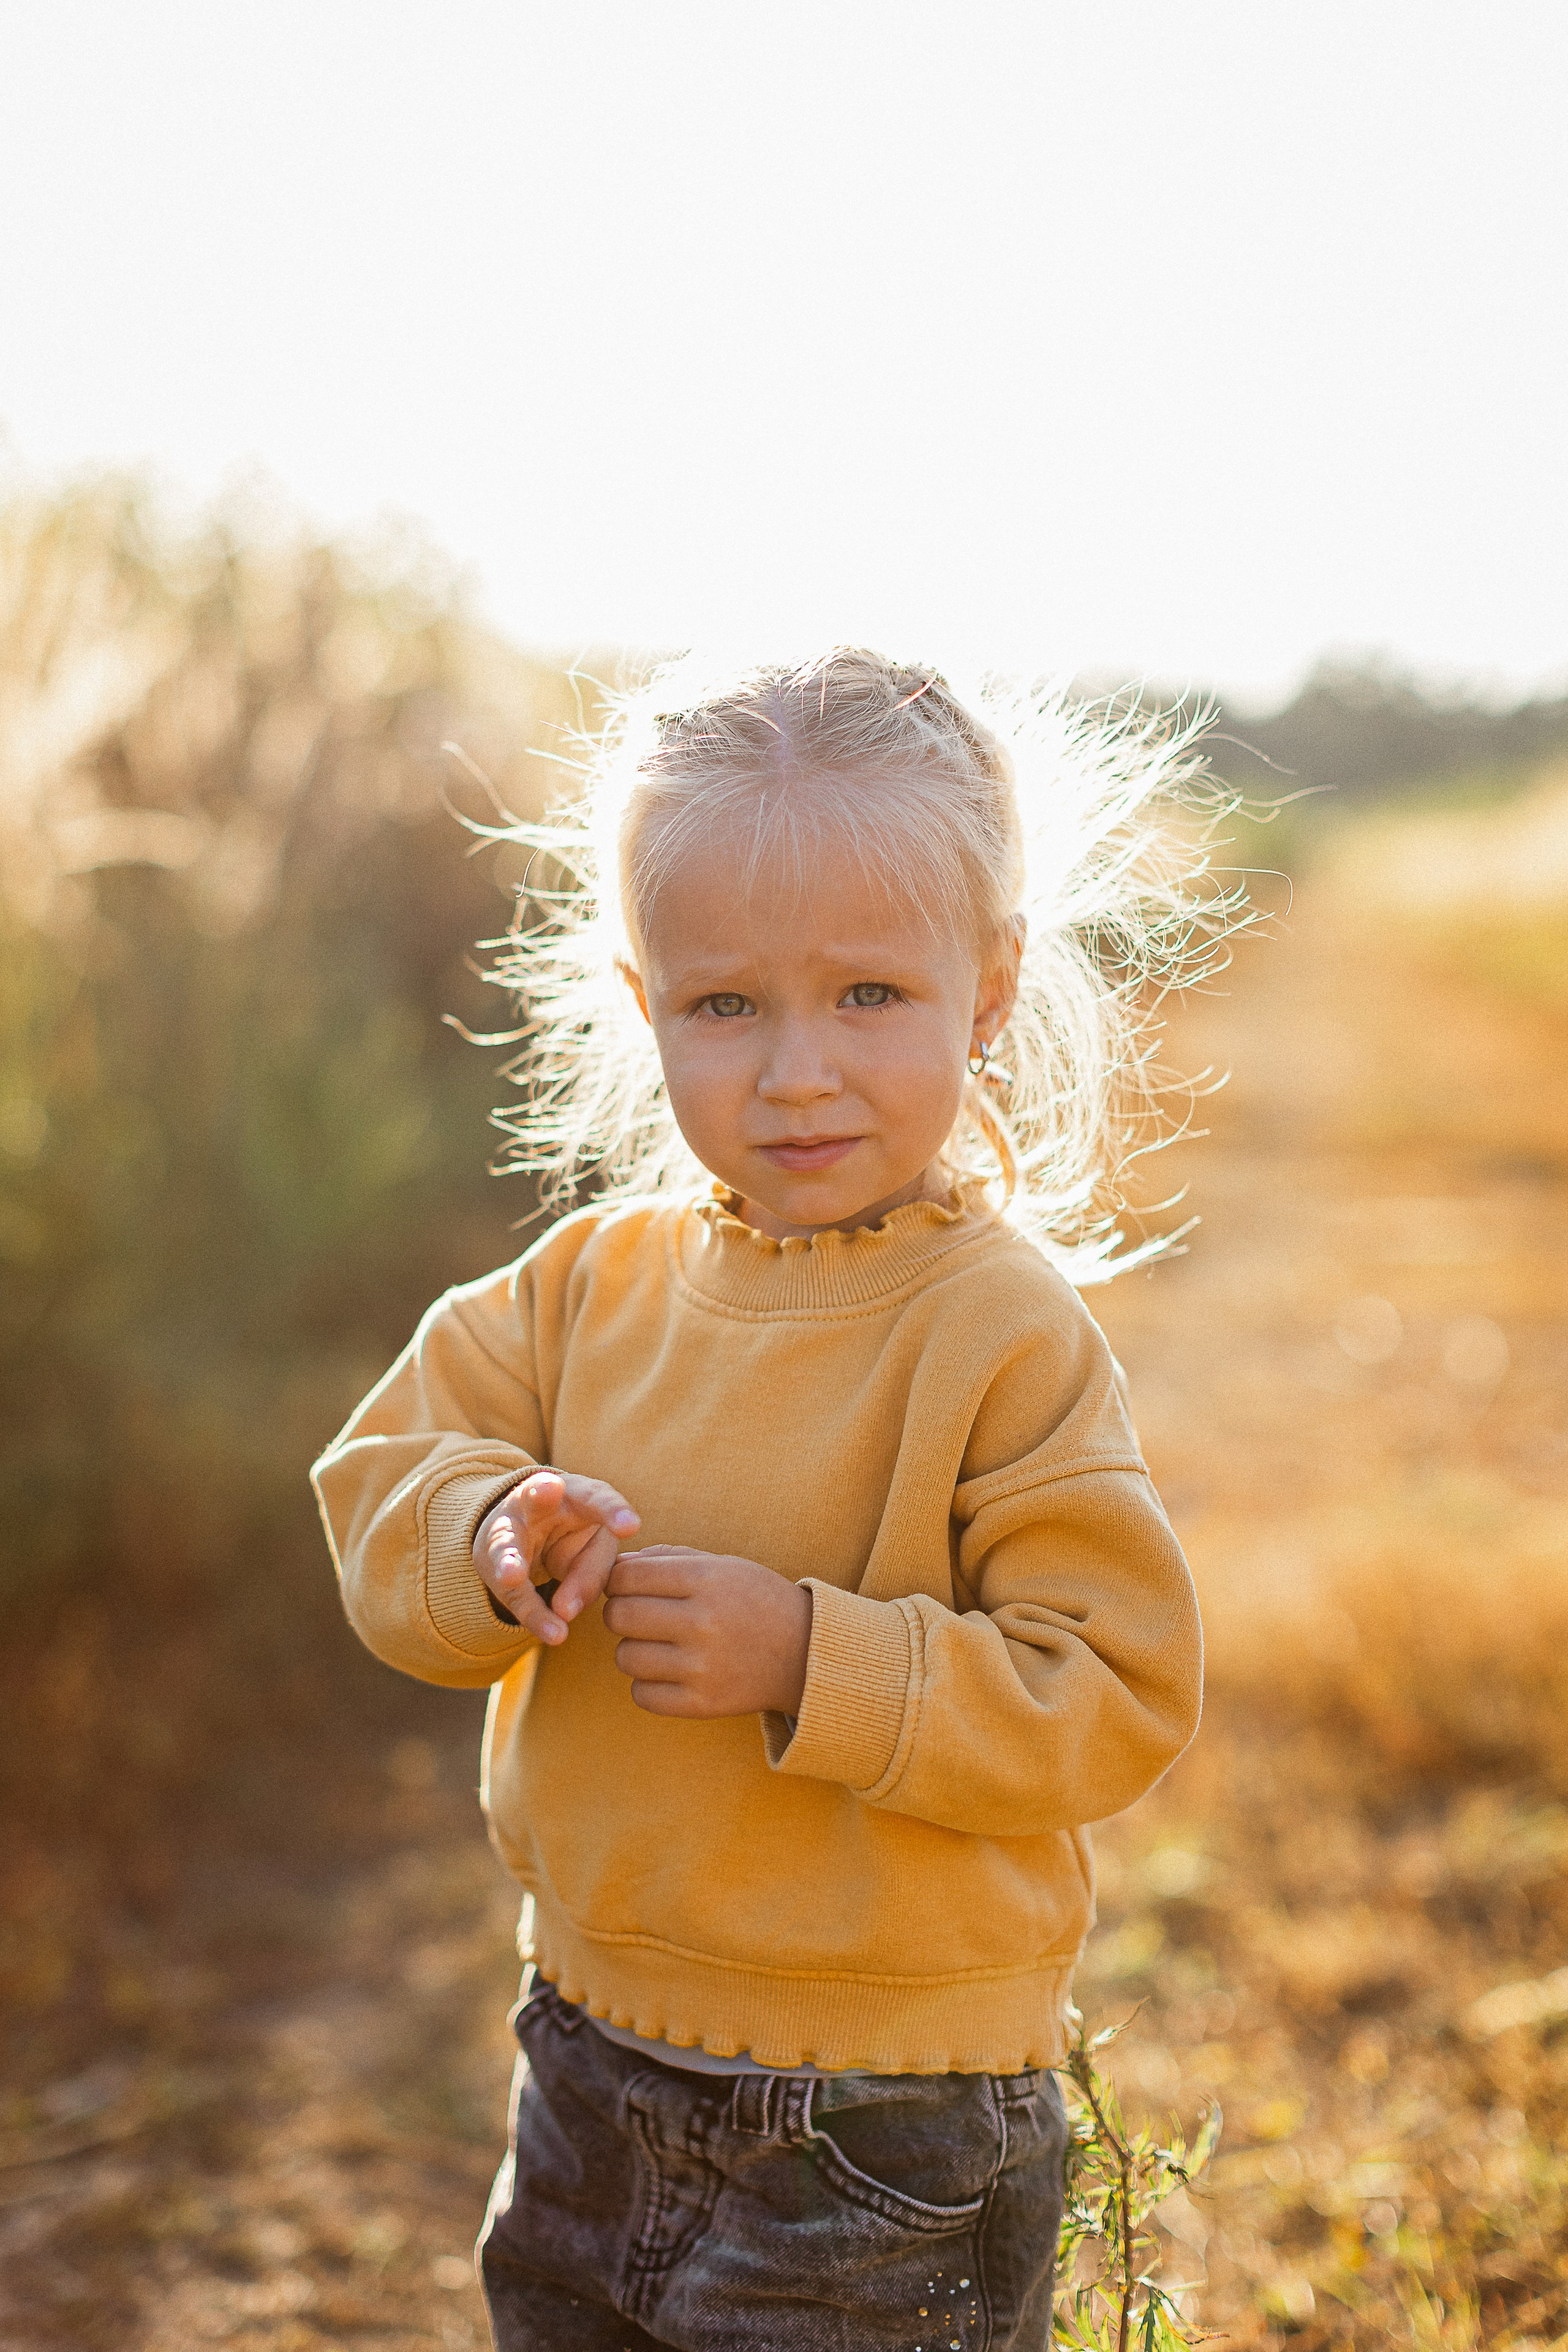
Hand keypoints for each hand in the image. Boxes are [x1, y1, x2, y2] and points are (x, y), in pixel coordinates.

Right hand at [474, 1470, 639, 1647]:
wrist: (525, 1532)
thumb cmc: (575, 1537)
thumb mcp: (593, 1551)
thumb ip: (590, 1576)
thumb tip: (565, 1613)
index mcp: (575, 1492)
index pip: (596, 1496)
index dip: (612, 1509)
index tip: (631, 1527)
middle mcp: (536, 1502)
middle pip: (537, 1493)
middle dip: (541, 1491)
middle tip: (548, 1489)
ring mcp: (507, 1529)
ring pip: (506, 1542)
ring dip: (510, 1560)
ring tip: (511, 1578)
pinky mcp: (493, 1562)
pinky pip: (512, 1590)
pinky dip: (530, 1612)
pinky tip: (550, 1632)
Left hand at [603, 1547, 812, 1717]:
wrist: (806, 1653)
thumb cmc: (756, 1601)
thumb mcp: (723, 1565)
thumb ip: (670, 1557)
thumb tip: (618, 1565)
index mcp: (706, 1578)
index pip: (626, 1575)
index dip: (617, 1579)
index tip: (627, 1586)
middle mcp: (702, 1621)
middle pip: (618, 1616)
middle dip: (620, 1612)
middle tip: (639, 1615)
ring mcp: (702, 1666)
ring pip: (625, 1657)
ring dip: (634, 1649)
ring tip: (658, 1645)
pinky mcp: (702, 1703)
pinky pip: (641, 1694)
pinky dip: (648, 1684)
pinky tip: (670, 1672)